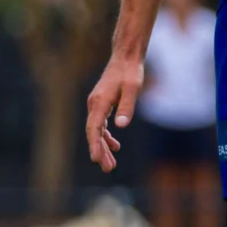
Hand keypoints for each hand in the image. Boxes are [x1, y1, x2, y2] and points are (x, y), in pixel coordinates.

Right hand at [83, 55, 144, 172]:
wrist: (126, 58)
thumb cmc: (130, 72)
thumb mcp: (132, 89)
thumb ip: (127, 107)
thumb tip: (121, 126)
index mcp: (99, 102)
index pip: (93, 128)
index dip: (94, 144)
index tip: (96, 159)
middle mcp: (94, 104)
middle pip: (93, 133)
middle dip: (100, 151)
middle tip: (108, 169)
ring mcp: (97, 104)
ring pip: (96, 130)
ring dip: (103, 147)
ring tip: (111, 164)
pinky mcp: (102, 104)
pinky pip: (100, 125)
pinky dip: (106, 136)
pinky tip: (115, 146)